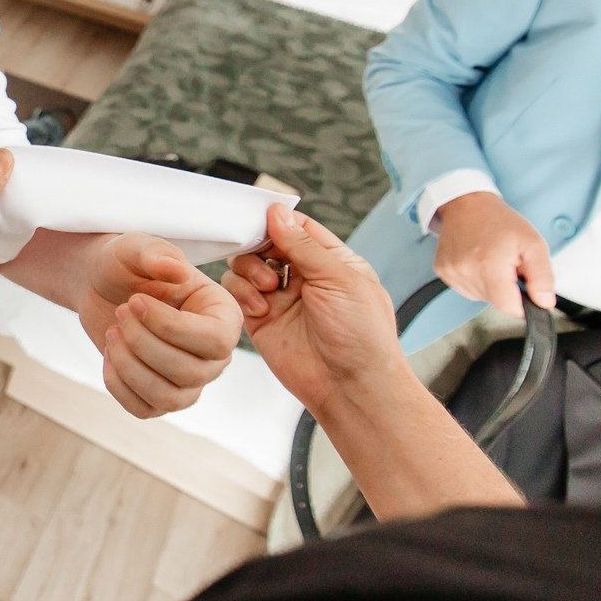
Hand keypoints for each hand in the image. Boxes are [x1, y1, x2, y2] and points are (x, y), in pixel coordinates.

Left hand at [72, 233, 242, 417]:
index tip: (134, 301)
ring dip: (130, 367)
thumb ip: (156, 253)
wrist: (99, 284)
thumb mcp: (136, 247)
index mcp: (223, 315)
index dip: (171, 328)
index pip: (216, 341)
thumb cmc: (126, 264)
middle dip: (144, 343)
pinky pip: (144, 409)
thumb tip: (174, 269)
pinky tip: (109, 354)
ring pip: (170, 398)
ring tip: (112, 333)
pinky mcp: (159, 395)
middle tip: (120, 311)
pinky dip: (119, 385)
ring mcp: (189, 380)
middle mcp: (214, 353)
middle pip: (191, 373)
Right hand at [224, 206, 406, 417]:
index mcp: (331, 261)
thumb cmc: (362, 336)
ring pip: (246, 265)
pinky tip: (261, 309)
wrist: (351, 387)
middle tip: (262, 256)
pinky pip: (237, 292)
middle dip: (258, 245)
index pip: (298, 227)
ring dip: (250, 269)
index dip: (277, 220)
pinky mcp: (261, 319)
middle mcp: (304, 276)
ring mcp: (281, 297)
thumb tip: (276, 213)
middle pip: (266, 242)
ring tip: (267, 287)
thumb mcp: (339, 279)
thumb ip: (304, 246)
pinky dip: (242, 294)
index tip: (260, 218)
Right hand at [433, 191, 554, 315]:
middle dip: (505, 287)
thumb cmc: (499, 221)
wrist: (466, 204)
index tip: (522, 285)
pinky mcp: (443, 272)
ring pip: (479, 296)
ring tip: (490, 259)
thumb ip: (542, 277)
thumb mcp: (533, 244)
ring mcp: (451, 272)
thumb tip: (544, 302)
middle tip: (506, 263)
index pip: (509, 307)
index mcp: (490, 266)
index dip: (521, 301)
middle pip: (495, 301)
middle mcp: (466, 271)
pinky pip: (465, 288)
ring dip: (490, 284)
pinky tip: (476, 260)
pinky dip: (475, 279)